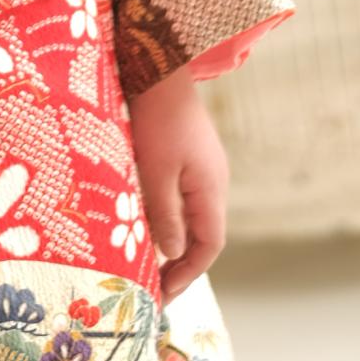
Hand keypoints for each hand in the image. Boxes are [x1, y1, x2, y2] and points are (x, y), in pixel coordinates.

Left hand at [127, 62, 227, 301]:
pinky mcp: (188, 153)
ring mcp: (202, 166)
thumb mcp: (157, 171)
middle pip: (203, 233)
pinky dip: (168, 216)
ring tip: (147, 262)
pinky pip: (182, 196)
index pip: (209, 244)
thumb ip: (165, 214)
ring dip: (173, 240)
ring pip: (191, 215)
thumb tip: (171, 253)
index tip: (164, 294)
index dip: (188, 272)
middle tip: (153, 286)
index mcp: (212, 188)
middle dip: (180, 263)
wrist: (159, 67)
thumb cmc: (157, 118)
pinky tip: (146, 220)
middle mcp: (213, 180)